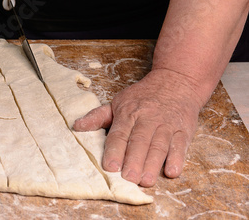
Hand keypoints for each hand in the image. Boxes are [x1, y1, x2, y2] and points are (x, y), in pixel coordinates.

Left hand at [73, 68, 204, 186]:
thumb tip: (77, 126)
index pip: (120, 134)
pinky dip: (177, 159)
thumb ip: (98, 116)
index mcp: (128, 113)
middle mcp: (147, 119)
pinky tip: (172, 172)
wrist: (176, 81)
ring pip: (159, 146)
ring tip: (146, 181)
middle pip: (140, 142)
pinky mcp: (184, 130)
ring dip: (153, 164)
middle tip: (128, 179)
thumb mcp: (118, 101)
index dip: (115, 150)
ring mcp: (167, 125)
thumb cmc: (143, 96)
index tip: (110, 166)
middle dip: (133, 160)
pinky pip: (181, 146)